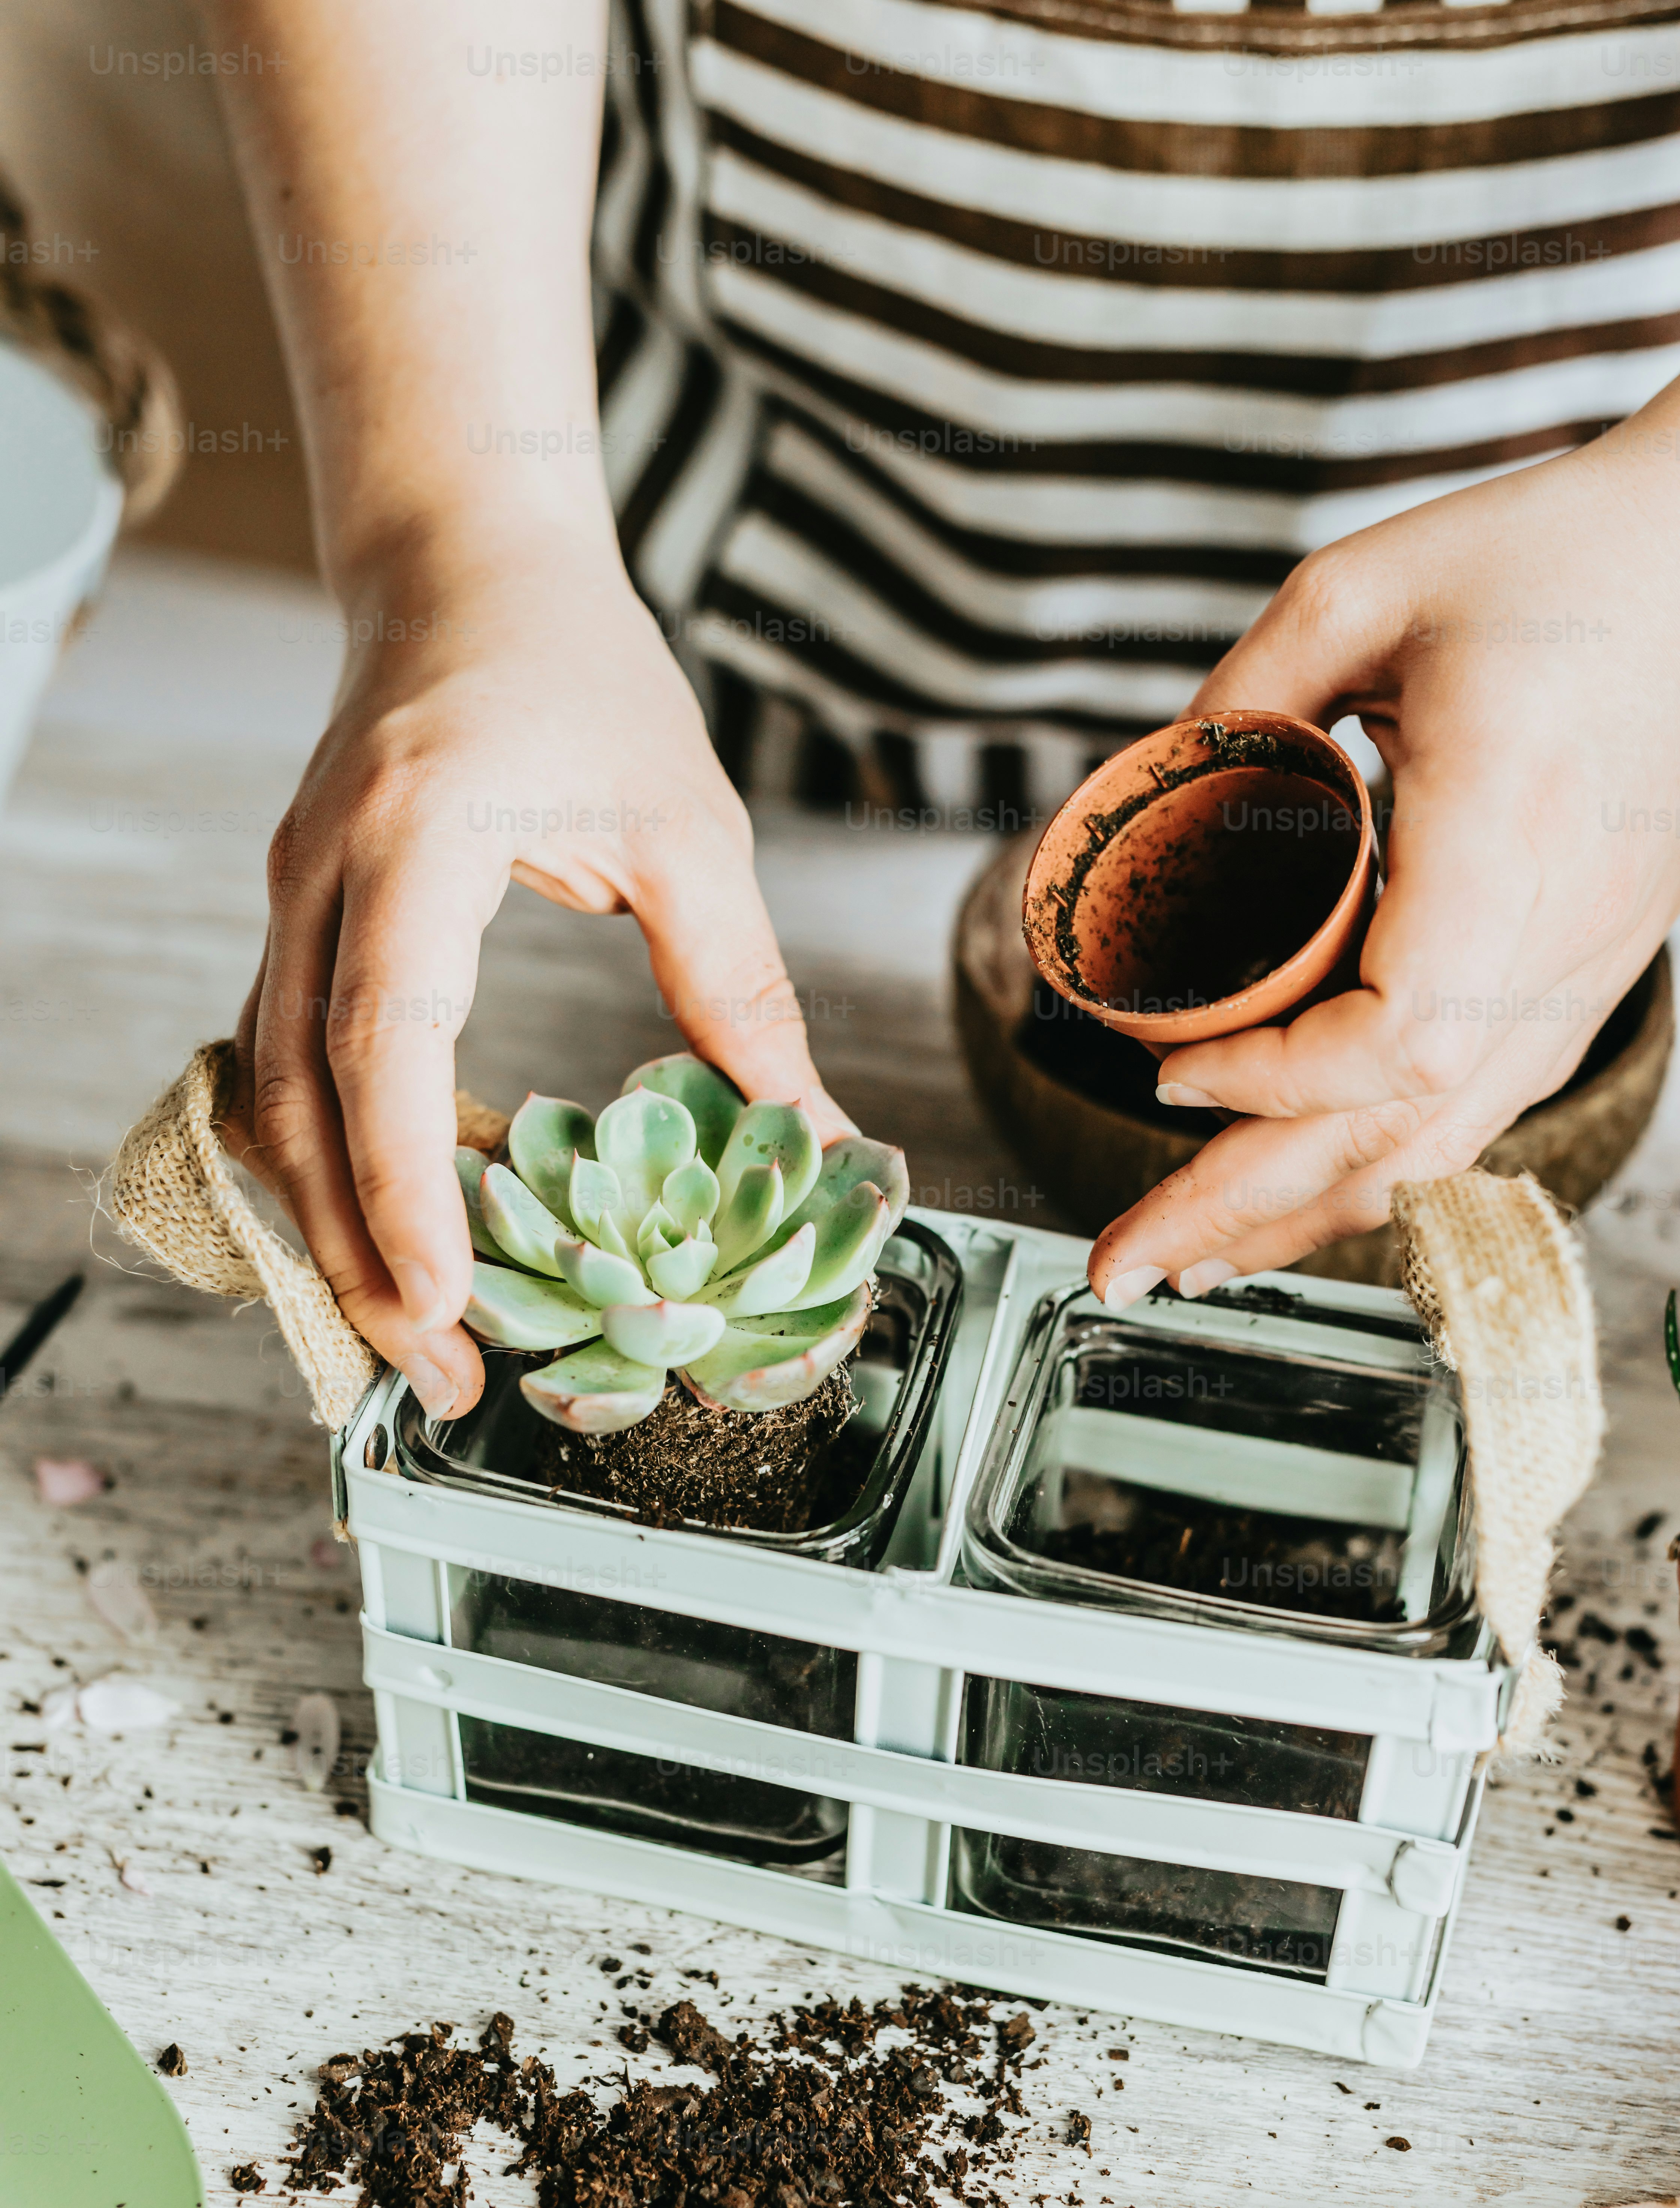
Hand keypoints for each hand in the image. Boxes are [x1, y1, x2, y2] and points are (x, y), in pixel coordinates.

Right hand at [220, 530, 849, 1417]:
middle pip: (299, 1102)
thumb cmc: (582, 671)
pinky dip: (338, 1158)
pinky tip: (407, 1226)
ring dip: (335, 1223)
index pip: (385, 1044)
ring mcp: (291, 896)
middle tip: (436, 1376)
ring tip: (418, 1335)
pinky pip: (292, 1062)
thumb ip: (740, 985)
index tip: (440, 1304)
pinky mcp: (300, 918)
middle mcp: (322, 876)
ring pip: (274, 1097)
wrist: (464, 559)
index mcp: (415, 840)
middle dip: (358, 1254)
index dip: (403, 1190)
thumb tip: (815, 1135)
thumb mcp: (688, 825)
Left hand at [1088, 391, 1679, 1306]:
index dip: (1271, 1081)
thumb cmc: (1549, 555)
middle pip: (1399, 1132)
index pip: (1393, 1036)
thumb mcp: (1360, 590)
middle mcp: (1559, 934)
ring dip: (1313, 1212)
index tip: (1167, 1076)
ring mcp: (1586, 965)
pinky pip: (1484, 1104)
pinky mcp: (1588, 967)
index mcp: (1507, 841)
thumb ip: (1242, 697)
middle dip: (1247, 1211)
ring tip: (1198, 1255)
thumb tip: (1143, 791)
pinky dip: (1386, 1161)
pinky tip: (1312, 1188)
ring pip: (1447, 1144)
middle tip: (1124, 1264)